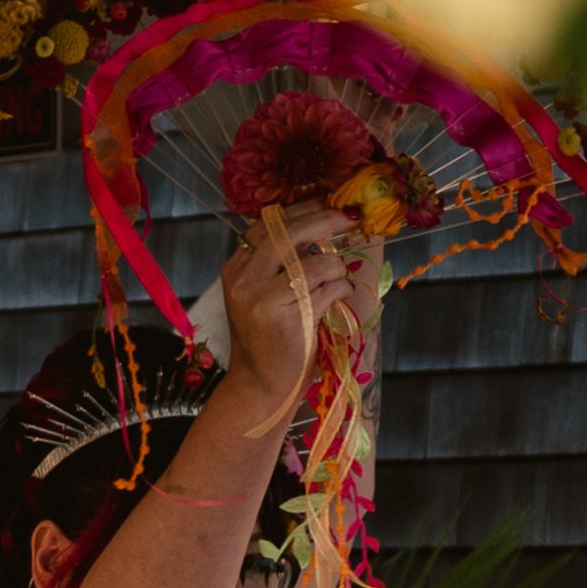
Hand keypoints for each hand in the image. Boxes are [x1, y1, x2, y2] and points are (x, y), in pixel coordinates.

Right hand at [222, 206, 365, 430]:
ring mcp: (259, 299)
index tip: (328, 202)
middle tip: (351, 216)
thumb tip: (322, 223)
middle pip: (287, 233)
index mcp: (235, 268)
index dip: (301, 209)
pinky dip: (340, 288)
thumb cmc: (270, 339)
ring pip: (314, 262)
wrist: (261, 386)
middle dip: (324, 220)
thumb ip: (281, 262)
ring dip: (336, 267)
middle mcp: (242, 279)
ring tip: (337, 279)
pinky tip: (338, 297)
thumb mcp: (263, 294)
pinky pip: (326, 288)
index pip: (267, 224)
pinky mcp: (284, 318)